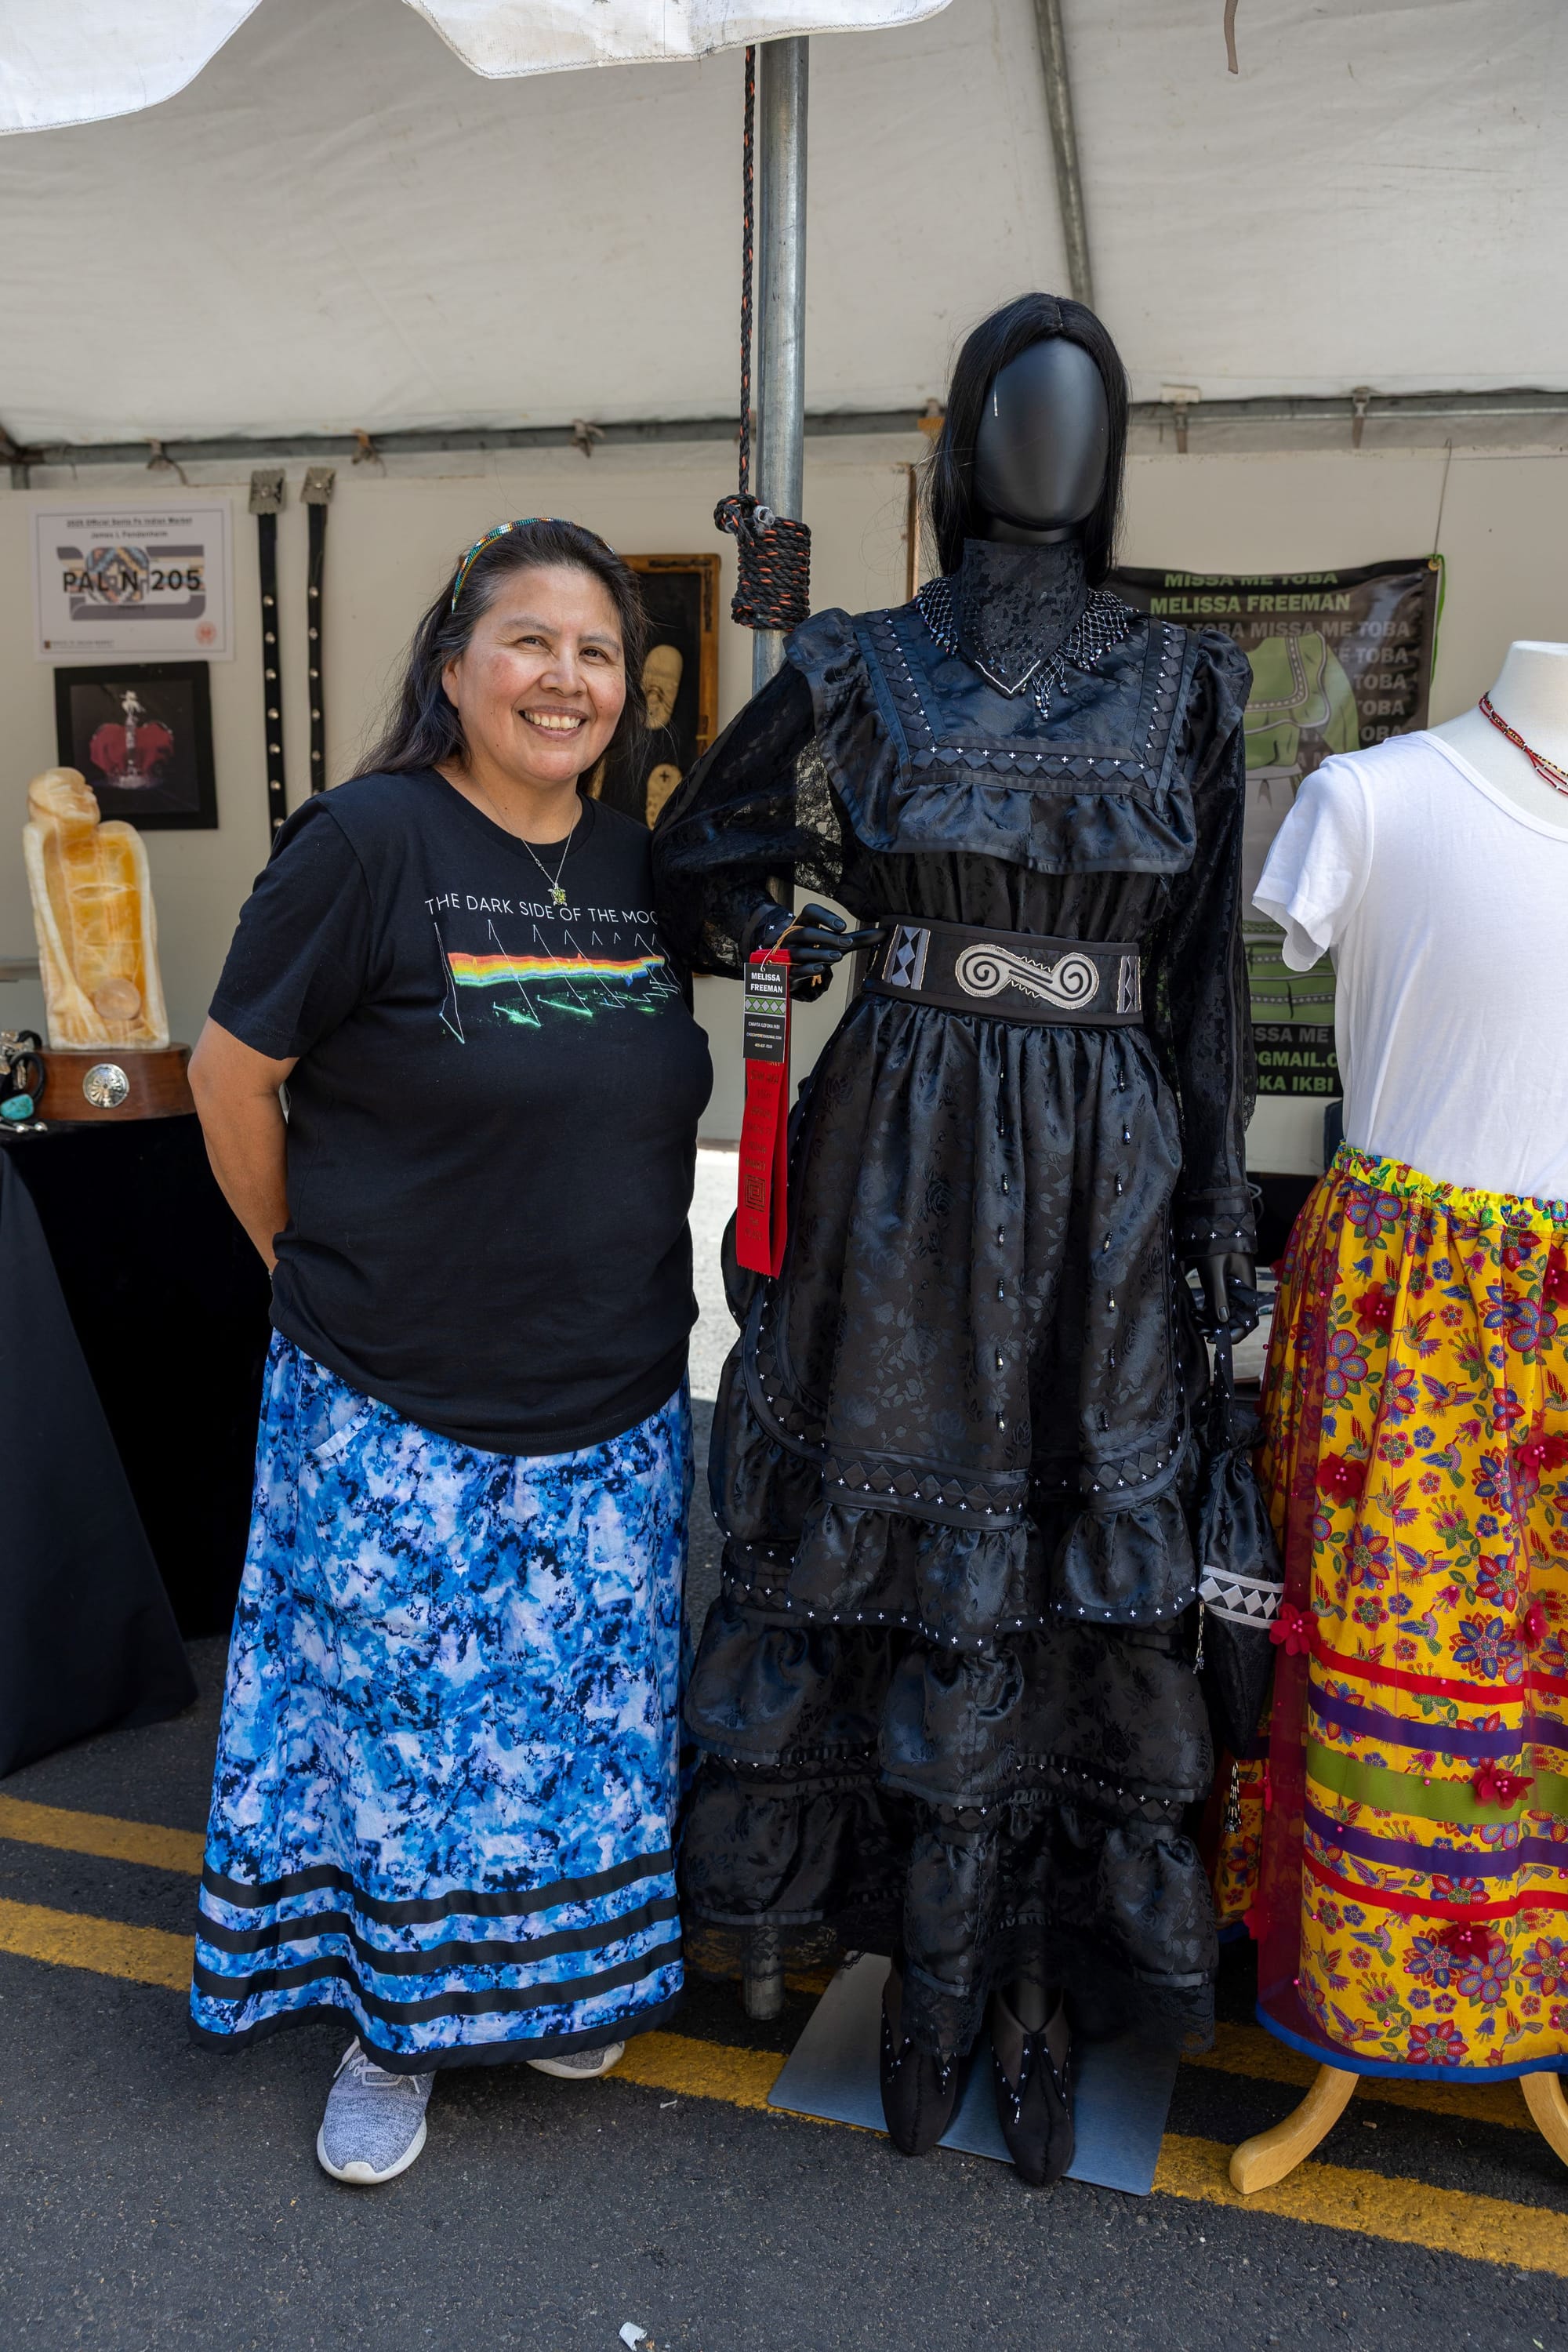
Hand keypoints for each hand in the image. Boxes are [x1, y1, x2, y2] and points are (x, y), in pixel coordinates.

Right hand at [748, 901, 883, 1000]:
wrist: (790, 968)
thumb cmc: (816, 950)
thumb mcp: (834, 942)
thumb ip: (856, 939)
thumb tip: (884, 934)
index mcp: (804, 922)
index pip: (810, 911)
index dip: (825, 917)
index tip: (843, 926)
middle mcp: (793, 936)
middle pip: (806, 933)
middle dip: (826, 938)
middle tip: (847, 943)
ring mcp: (787, 954)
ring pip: (801, 952)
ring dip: (820, 954)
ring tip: (838, 957)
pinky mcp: (786, 972)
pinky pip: (795, 969)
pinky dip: (808, 969)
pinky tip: (821, 968)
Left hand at [1190, 1250, 1259, 1339]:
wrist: (1215, 1226)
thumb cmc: (1217, 1246)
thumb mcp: (1216, 1270)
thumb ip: (1219, 1294)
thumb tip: (1223, 1320)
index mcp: (1247, 1289)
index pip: (1249, 1319)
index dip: (1236, 1333)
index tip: (1217, 1340)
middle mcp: (1242, 1292)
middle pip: (1236, 1318)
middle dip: (1220, 1329)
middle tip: (1201, 1331)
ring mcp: (1231, 1289)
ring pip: (1224, 1313)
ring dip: (1211, 1321)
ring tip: (1195, 1321)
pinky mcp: (1220, 1286)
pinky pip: (1217, 1304)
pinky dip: (1207, 1312)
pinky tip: (1195, 1314)